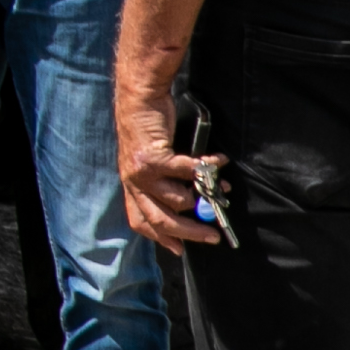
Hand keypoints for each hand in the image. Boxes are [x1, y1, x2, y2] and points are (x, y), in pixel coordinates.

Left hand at [123, 131, 226, 252]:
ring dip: (201, 196)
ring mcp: (141, 172)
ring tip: (219, 187)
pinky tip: (218, 162)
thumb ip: (164, 182)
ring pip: (177, 200)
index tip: (179, 249)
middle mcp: (132, 182)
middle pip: (160, 220)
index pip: (140, 221)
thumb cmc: (147, 128)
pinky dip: (206, 168)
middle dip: (189, 233)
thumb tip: (193, 202)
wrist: (138, 99)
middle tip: (211, 235)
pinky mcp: (153, 158)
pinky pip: (187, 171)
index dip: (160, 238)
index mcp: (130, 185)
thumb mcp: (148, 161)